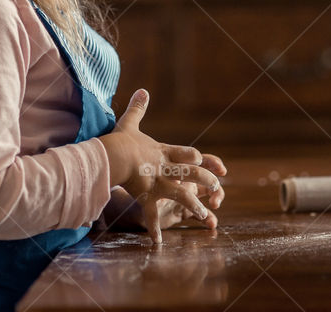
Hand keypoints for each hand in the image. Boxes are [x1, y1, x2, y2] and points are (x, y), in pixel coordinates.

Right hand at [99, 89, 226, 243]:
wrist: (113, 155)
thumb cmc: (121, 140)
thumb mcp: (130, 122)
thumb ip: (138, 108)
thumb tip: (142, 90)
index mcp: (164, 151)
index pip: (188, 154)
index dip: (199, 159)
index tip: (210, 163)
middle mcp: (166, 167)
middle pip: (192, 174)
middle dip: (206, 181)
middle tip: (217, 189)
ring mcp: (159, 183)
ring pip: (183, 195)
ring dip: (195, 206)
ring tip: (205, 216)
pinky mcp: (148, 196)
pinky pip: (151, 215)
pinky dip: (154, 229)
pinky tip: (158, 241)